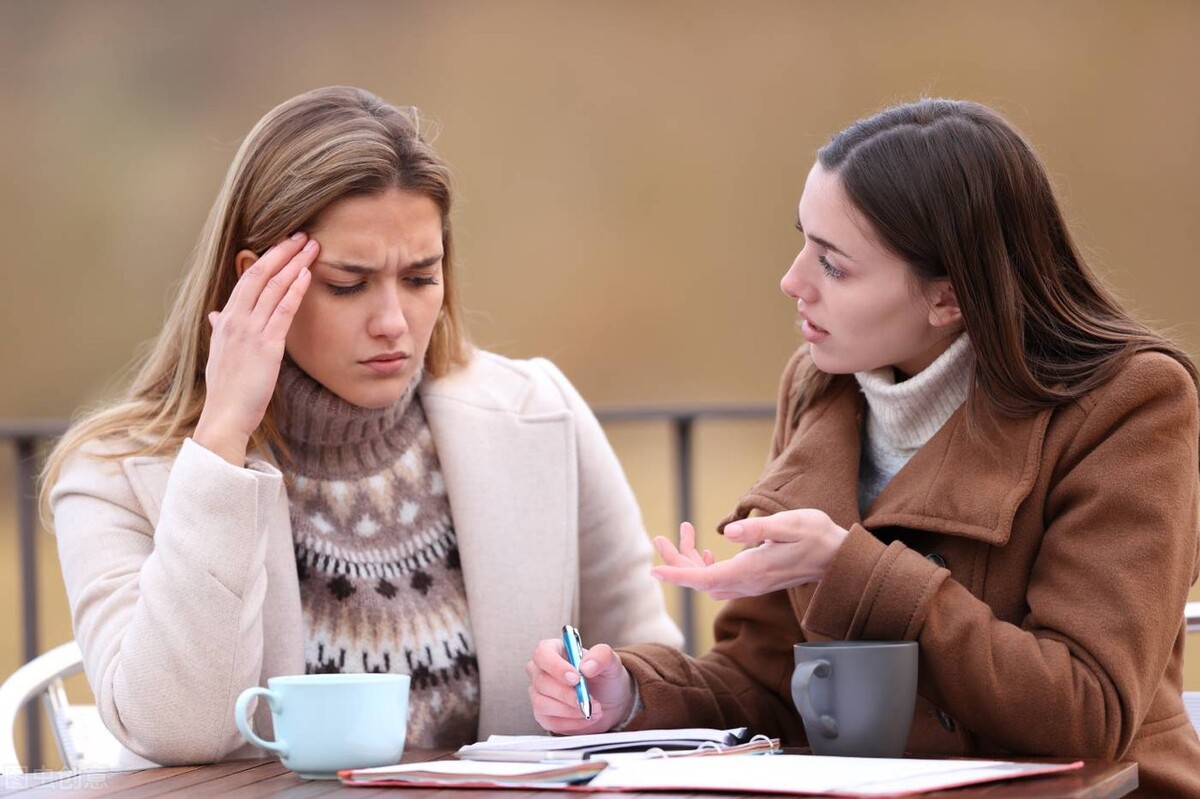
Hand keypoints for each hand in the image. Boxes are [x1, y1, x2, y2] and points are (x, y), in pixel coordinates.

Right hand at [194, 233, 317, 464]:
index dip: (266, 259)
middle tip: (302, 235)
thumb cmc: (226, 389)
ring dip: (294, 264)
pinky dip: (295, 289)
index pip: (245, 280)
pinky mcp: (266, 346)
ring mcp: (249, 331)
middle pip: (259, 274)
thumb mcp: (218, 354)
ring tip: (311, 247)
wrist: (224, 416)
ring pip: (273, 287)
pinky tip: (307, 274)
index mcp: (224, 320)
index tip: (284, 245)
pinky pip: (282, 311)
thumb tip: (215, 315)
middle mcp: (234, 320)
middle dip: (282, 252)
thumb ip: (219, 331)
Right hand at [526, 638, 633, 734]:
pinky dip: (572, 723)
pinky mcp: (543, 715)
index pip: (543, 654)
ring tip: (593, 709)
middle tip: (590, 699)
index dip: (556, 667)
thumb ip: (602, 656)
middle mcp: (541, 670)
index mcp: (553, 650)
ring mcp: (539, 693)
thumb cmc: (604, 677)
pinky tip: (586, 718)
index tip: (576, 678)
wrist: (609, 701)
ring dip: (571, 710)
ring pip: (542, 704)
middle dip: (568, 694)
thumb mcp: (611, 661)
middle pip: (542, 682)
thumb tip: (587, 666)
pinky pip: (550, 722)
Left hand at [651, 509, 849, 598]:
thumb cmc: (817, 535)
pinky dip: (705, 564)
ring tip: (679, 534)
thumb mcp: (790, 524)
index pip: (705, 579)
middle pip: (701, 581)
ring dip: (689, 562)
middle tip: (659, 539)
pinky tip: (705, 548)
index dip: (677, 575)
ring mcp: (752, 584)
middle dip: (676, 563)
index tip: (654, 571)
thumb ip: (759, 529)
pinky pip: (721, 579)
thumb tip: (727, 533)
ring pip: (709, 581)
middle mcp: (748, 583)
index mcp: (752, 570)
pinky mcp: (755, 580)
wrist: (838, 557)